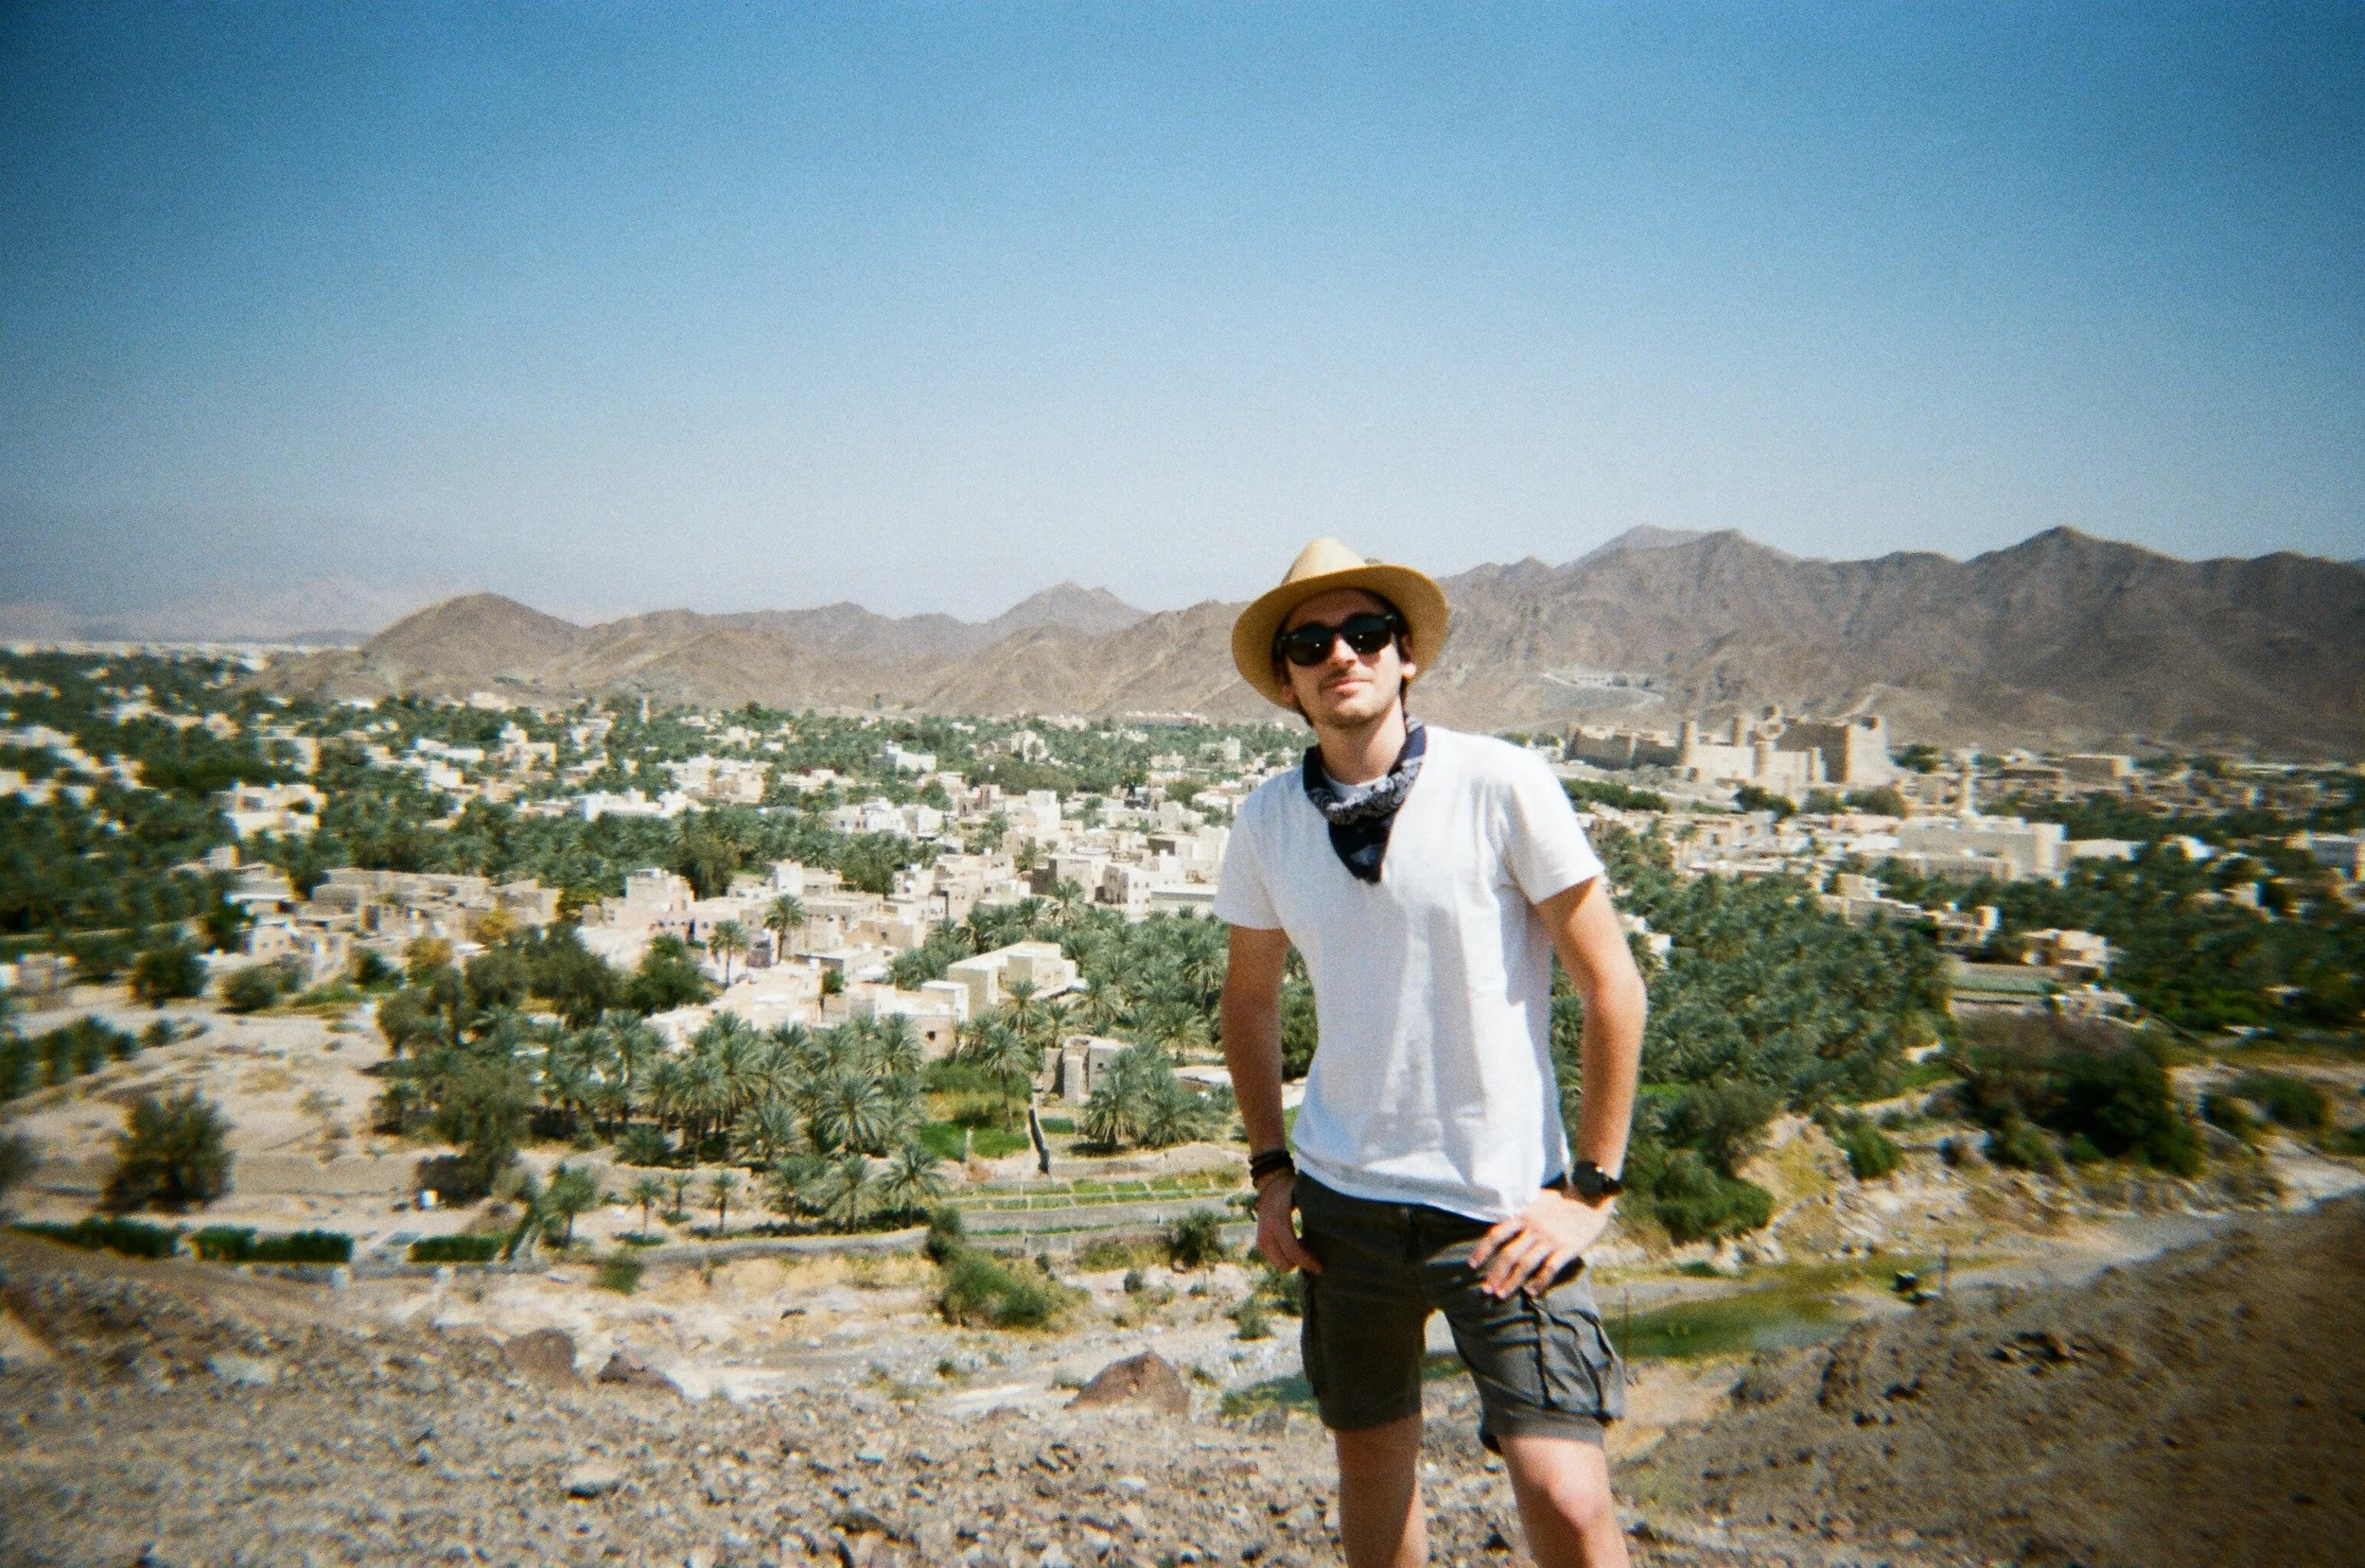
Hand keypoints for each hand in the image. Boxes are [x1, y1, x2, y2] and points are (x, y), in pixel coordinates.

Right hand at [1254, 1175, 1319, 1273]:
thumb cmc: (1293, 1190)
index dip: (1307, 1262)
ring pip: (1278, 1263)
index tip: (1320, 1268)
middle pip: (1284, 1262)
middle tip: (1314, 1257)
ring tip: (1305, 1248)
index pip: (1292, 1249)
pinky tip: (1296, 1246)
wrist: (1271, 1185)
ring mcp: (1261, 1237)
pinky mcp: (1260, 1241)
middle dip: (1300, 1264)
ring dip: (1293, 1261)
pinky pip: (1274, 1259)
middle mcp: (1267, 1231)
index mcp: (1278, 1220)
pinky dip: (1285, 1258)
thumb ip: (1316, 1209)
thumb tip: (1337, 1221)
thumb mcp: (1304, 1195)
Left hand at [1468, 1189, 1611, 1298]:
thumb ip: (1518, 1212)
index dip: (1482, 1250)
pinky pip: (1551, 1268)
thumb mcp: (1534, 1200)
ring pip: (1526, 1264)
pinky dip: (1540, 1282)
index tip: (1471, 1265)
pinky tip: (1531, 1293)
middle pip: (1509, 1253)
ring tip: (1501, 1294)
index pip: (1497, 1234)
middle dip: (1495, 1273)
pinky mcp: (1568, 1248)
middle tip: (1485, 1289)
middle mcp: (1534, 1227)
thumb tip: (1498, 1223)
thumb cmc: (1560, 1200)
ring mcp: (1551, 1238)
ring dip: (1512, 1281)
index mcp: (1524, 1215)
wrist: (1590, 1197)